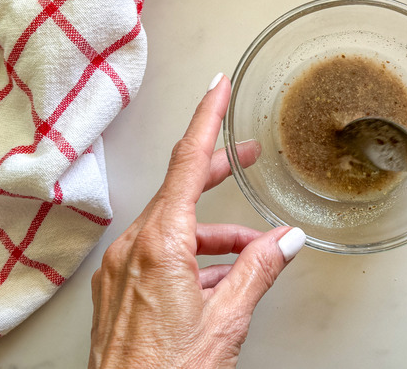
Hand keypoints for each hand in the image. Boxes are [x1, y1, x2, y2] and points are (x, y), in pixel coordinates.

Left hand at [88, 74, 305, 368]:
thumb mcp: (227, 320)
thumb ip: (258, 271)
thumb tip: (287, 239)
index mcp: (160, 244)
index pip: (188, 162)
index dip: (207, 119)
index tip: (217, 87)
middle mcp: (133, 248)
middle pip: (181, 192)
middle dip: (219, 174)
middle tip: (247, 157)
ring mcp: (121, 269)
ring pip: (175, 230)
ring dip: (215, 236)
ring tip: (254, 252)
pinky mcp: (119, 289)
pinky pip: (160, 256)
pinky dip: (193, 260)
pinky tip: (221, 280)